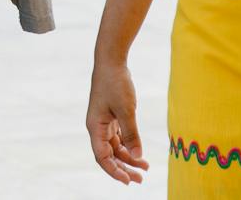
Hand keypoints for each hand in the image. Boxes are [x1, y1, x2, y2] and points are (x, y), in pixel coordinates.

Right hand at [86, 63, 147, 183]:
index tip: (128, 180)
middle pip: (109, 155)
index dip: (114, 170)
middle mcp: (97, 127)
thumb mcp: (126, 110)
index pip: (102, 157)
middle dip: (123, 168)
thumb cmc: (115, 83)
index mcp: (95, 127)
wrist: (111, 61)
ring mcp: (104, 122)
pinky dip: (129, 146)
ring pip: (115, 147)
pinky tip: (140, 152)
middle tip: (140, 179)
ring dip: (128, 158)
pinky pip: (119, 138)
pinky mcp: (111, 117)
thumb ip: (132, 134)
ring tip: (145, 168)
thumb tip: (138, 157)